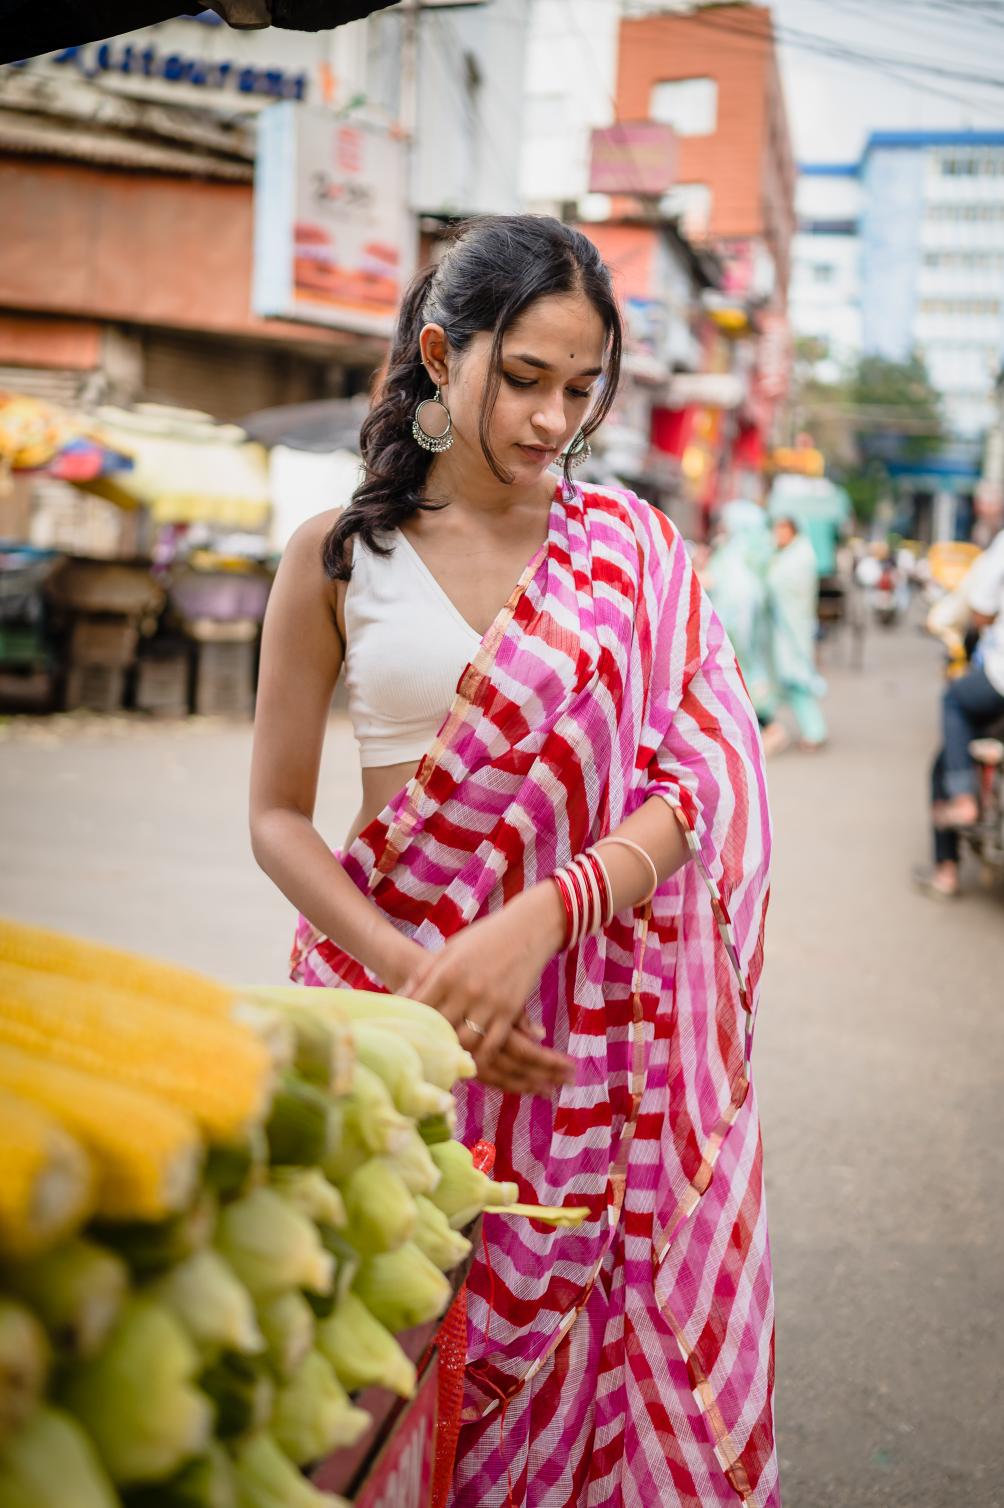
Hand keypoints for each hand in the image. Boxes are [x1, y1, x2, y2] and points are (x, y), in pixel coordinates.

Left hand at [400, 885, 573, 1095]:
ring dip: (454, 1054)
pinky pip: (493, 1043)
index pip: (419, 1007)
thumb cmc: (485, 935)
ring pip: (465, 1042)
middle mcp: (467, 990)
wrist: (529, 928)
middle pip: (440, 1029)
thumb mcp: (450, 948)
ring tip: (443, 1063)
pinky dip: (480, 1057)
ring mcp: (491, 1002)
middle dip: (429, 1044)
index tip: (400, 1035)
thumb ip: (426, 973)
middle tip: (419, 1057)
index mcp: (447, 972)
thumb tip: (401, 996)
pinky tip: (471, 1063)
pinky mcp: (511, 1010)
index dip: (408, 1024)